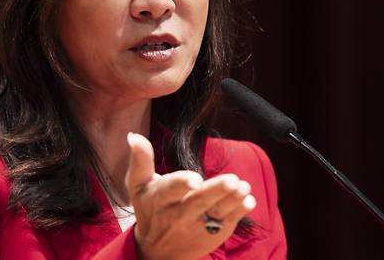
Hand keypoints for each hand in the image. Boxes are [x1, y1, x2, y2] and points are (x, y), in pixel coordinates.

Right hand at [125, 132, 255, 259]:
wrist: (156, 252)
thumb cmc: (149, 209)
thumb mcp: (138, 186)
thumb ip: (141, 160)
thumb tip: (134, 136)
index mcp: (159, 200)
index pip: (170, 190)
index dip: (182, 184)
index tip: (195, 179)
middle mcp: (177, 216)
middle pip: (198, 202)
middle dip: (216, 190)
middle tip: (233, 180)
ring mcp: (196, 228)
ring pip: (216, 214)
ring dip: (232, 200)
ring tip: (243, 187)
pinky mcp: (211, 236)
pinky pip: (227, 224)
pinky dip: (239, 213)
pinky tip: (249, 201)